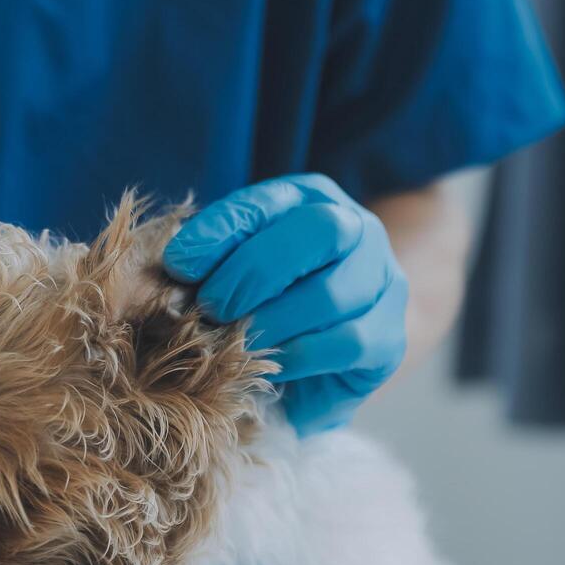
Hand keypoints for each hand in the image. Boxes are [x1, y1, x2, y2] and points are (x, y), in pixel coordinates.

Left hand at [163, 174, 408, 434]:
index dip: (220, 231)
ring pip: (331, 293)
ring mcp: (383, 283)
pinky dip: (299, 356)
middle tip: (212, 307)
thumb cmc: (270, 304)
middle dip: (254, 271)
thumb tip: (174, 269)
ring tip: (237, 341)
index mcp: (312, 199)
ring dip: (271, 321)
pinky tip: (272, 365)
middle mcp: (358, 230)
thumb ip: (212, 261)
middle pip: (319, 231)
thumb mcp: (238, 271)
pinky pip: (347, 344)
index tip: (179, 264)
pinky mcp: (390, 338)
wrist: (334, 352)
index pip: (267, 201)